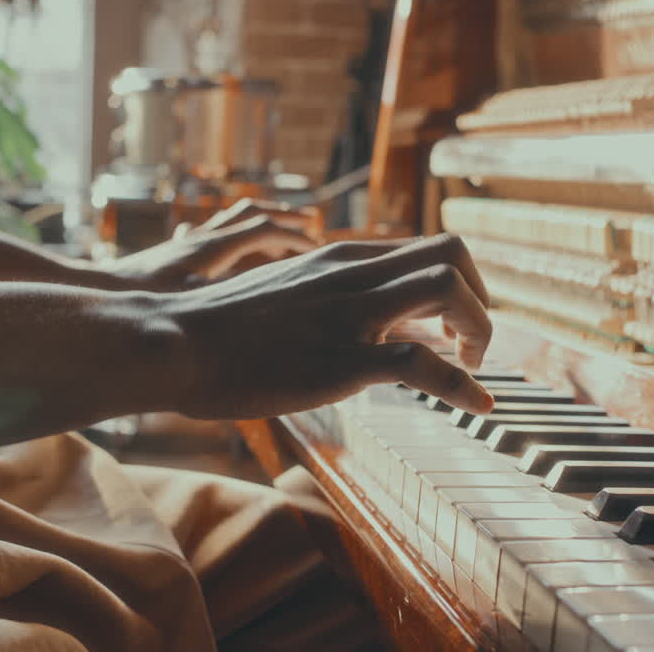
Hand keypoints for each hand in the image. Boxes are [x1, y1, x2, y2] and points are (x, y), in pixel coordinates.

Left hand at [99, 199, 318, 290]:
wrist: (100, 291)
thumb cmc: (143, 301)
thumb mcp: (190, 305)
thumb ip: (224, 298)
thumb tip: (260, 302)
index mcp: (212, 247)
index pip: (264, 229)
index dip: (294, 235)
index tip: (317, 247)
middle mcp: (202, 236)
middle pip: (253, 213)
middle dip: (286, 218)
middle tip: (312, 228)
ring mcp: (189, 240)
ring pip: (234, 218)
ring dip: (262, 221)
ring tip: (283, 235)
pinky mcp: (178, 249)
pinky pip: (214, 230)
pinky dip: (235, 233)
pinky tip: (238, 251)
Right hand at [159, 234, 495, 419]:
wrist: (173, 342)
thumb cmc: (219, 329)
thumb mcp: (285, 293)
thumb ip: (328, 296)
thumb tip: (362, 320)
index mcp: (342, 259)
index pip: (427, 246)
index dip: (458, 284)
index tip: (453, 326)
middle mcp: (354, 275)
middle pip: (453, 252)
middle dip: (480, 298)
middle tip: (471, 344)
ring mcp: (349, 315)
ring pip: (448, 289)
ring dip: (478, 329)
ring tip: (470, 367)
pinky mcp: (341, 361)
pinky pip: (422, 364)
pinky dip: (463, 386)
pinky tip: (479, 407)